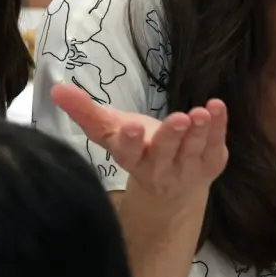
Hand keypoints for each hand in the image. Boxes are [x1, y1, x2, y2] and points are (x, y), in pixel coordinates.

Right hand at [51, 83, 228, 203]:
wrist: (172, 187)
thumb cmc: (138, 149)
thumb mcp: (110, 130)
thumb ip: (85, 111)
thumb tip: (56, 89)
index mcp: (132, 158)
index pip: (128, 153)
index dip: (130, 141)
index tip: (131, 128)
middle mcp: (159, 168)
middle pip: (165, 152)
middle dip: (171, 136)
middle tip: (179, 119)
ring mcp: (187, 169)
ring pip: (192, 150)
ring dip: (198, 131)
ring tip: (201, 112)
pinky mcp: (210, 163)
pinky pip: (215, 145)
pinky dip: (219, 127)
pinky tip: (218, 107)